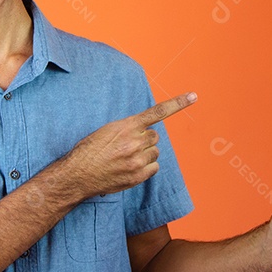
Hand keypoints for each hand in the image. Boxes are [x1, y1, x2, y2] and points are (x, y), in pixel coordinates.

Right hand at [52, 92, 195, 200]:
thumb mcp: (106, 130)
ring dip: (145, 154)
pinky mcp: (138, 175)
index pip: (157, 112)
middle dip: (144, 140)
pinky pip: (154, 167)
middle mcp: (135, 141)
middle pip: (155, 137)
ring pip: (155, 152)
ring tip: (125, 159)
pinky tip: (130, 168)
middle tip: (127, 147)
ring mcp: (137, 159)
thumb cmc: (89, 150)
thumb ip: (128, 128)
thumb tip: (144, 132)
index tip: (194, 96)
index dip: (178, 103)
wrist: (78, 174)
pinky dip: (146, 167)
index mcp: (127, 126)